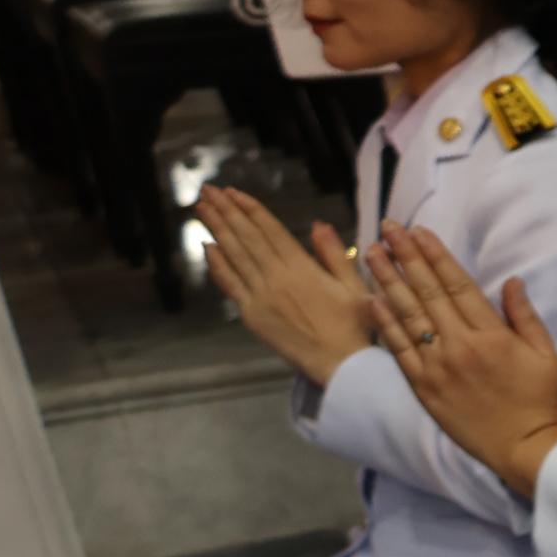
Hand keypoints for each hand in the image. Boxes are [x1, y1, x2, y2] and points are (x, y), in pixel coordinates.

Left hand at [195, 184, 371, 384]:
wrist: (340, 365)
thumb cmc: (353, 326)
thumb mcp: (355, 286)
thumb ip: (335, 254)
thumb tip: (318, 224)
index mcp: (302, 268)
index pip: (271, 230)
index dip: (251, 209)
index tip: (233, 192)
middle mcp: (277, 278)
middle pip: (246, 237)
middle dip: (226, 211)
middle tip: (209, 191)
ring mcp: (261, 296)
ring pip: (234, 255)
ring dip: (216, 229)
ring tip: (202, 208)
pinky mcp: (252, 314)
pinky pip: (230, 284)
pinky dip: (217, 264)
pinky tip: (207, 246)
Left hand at [363, 222, 556, 496]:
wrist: (523, 448)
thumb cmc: (539, 401)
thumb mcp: (545, 356)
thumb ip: (525, 317)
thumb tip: (512, 282)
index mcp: (492, 335)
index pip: (458, 285)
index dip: (436, 255)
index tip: (419, 232)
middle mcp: (460, 345)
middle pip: (428, 292)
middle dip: (406, 256)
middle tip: (388, 228)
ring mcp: (438, 366)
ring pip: (408, 315)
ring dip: (388, 280)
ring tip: (373, 253)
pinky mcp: (424, 386)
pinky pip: (399, 349)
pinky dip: (385, 323)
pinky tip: (372, 298)